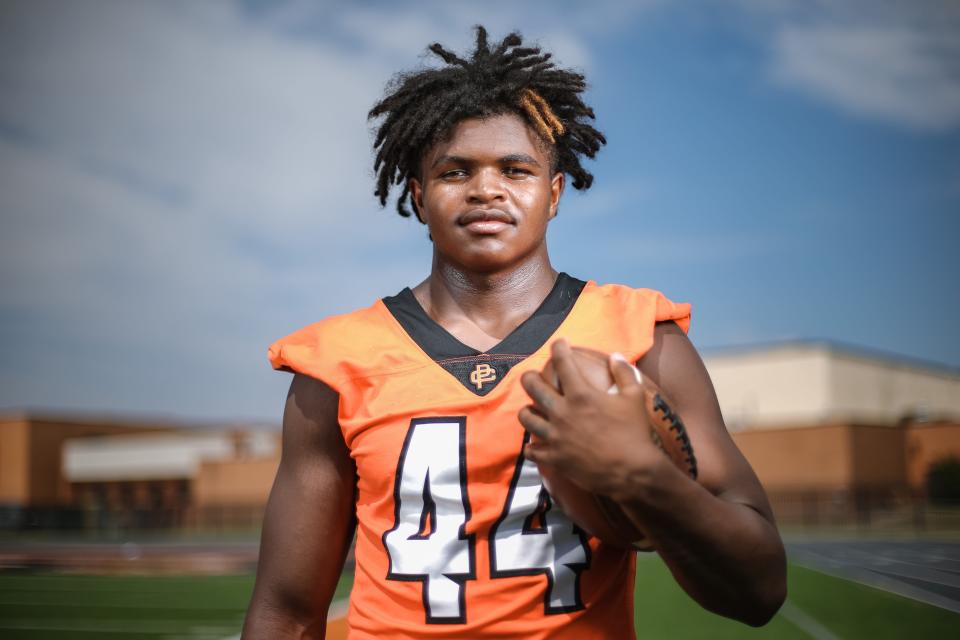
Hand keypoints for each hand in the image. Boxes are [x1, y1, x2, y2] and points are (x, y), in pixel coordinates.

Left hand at [518, 339, 664, 498]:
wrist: (632, 472)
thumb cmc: (635, 433)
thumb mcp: (634, 398)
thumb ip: (624, 373)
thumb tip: (615, 355)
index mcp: (581, 394)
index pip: (562, 362)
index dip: (559, 347)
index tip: (559, 343)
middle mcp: (562, 412)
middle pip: (532, 386)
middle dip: (530, 376)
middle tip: (534, 376)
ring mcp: (555, 436)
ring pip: (526, 417)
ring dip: (527, 411)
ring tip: (531, 409)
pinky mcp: (554, 458)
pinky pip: (532, 451)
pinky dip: (532, 447)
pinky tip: (535, 445)